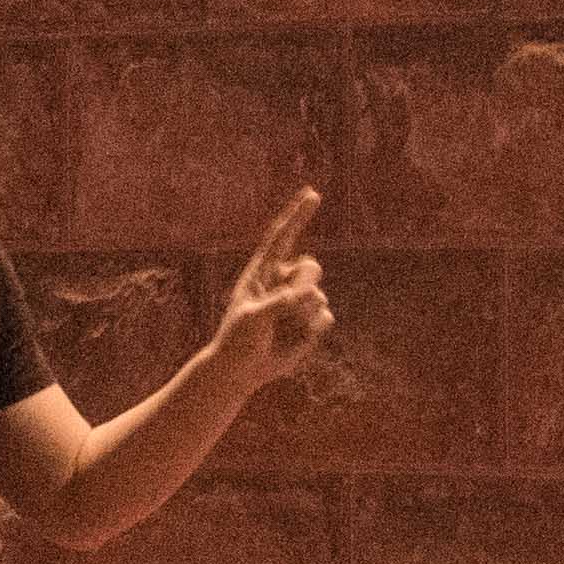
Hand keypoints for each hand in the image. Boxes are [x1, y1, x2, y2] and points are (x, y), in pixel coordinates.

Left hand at [204, 188, 332, 385]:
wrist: (241, 370)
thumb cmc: (238, 340)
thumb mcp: (253, 319)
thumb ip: (279, 303)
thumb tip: (308, 294)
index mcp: (263, 271)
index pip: (282, 236)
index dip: (297, 215)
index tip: (313, 193)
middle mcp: (283, 281)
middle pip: (311, 266)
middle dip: (305, 284)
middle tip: (289, 305)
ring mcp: (298, 301)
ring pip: (318, 295)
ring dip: (302, 316)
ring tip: (281, 330)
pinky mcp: (310, 322)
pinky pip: (325, 317)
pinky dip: (312, 331)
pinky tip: (295, 340)